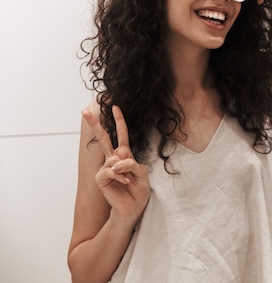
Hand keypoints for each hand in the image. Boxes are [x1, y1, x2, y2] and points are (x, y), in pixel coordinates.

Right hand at [82, 105, 149, 224]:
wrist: (133, 207)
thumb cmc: (139, 189)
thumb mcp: (142, 173)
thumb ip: (131, 164)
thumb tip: (115, 161)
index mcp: (125, 154)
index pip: (122, 134)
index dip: (119, 120)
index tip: (115, 106)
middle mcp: (113, 159)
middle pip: (103, 138)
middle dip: (95, 124)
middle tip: (85, 111)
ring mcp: (106, 168)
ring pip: (113, 159)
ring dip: (125, 169)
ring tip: (129, 180)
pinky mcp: (101, 178)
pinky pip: (110, 171)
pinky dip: (120, 177)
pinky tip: (125, 183)